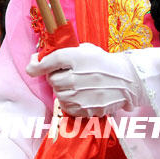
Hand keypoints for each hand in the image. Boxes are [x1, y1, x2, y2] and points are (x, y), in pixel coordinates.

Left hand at [26, 42, 143, 116]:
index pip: (48, 62)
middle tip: (63, 73)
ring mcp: (82, 94)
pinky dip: (68, 101)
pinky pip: (67, 106)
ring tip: (72, 84)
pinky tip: (77, 94)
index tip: (32, 66)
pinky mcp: (87, 109)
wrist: (127, 80)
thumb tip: (41, 57)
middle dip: (53, 76)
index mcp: (75, 57)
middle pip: (51, 80)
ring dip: (61, 89)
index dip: (36, 65)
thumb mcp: (84, 49)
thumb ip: (63, 52)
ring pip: (58, 94)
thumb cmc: (103, 62)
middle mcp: (77, 76)